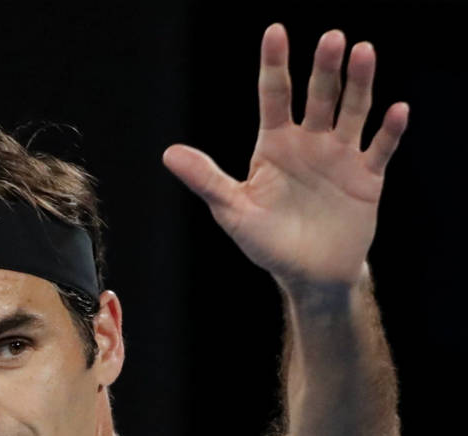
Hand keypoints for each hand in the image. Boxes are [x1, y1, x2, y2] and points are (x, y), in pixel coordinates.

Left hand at [162, 24, 408, 293]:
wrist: (308, 273)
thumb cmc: (266, 241)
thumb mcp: (232, 210)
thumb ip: (206, 180)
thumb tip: (168, 154)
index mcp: (274, 145)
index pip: (274, 95)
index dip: (274, 64)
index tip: (275, 31)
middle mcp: (309, 142)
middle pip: (318, 97)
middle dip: (325, 68)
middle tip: (333, 38)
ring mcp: (340, 157)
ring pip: (352, 112)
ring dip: (359, 84)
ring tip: (363, 52)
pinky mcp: (366, 178)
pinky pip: (380, 149)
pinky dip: (389, 131)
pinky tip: (397, 110)